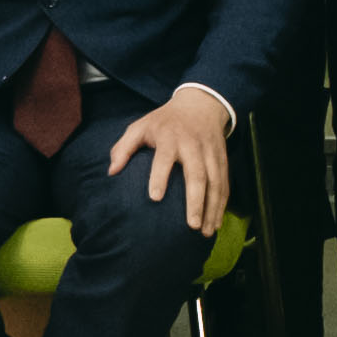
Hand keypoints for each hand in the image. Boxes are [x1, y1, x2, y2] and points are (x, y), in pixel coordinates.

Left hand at [112, 84, 234, 232]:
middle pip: (197, 174)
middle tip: (191, 225)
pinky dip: (222, 204)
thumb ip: (124, 147)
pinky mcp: (222, 159)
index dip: (159, 176)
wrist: (201, 104)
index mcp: (170, 136)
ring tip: (206, 232)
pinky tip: (216, 223)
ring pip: (215, 182)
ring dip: (212, 208)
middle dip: (196, 200)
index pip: (164, 157)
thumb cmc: (164, 121)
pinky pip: (224, 184)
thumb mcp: (140, 126)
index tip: (154, 197)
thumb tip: (111, 172)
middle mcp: (193, 145)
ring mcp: (210, 153)